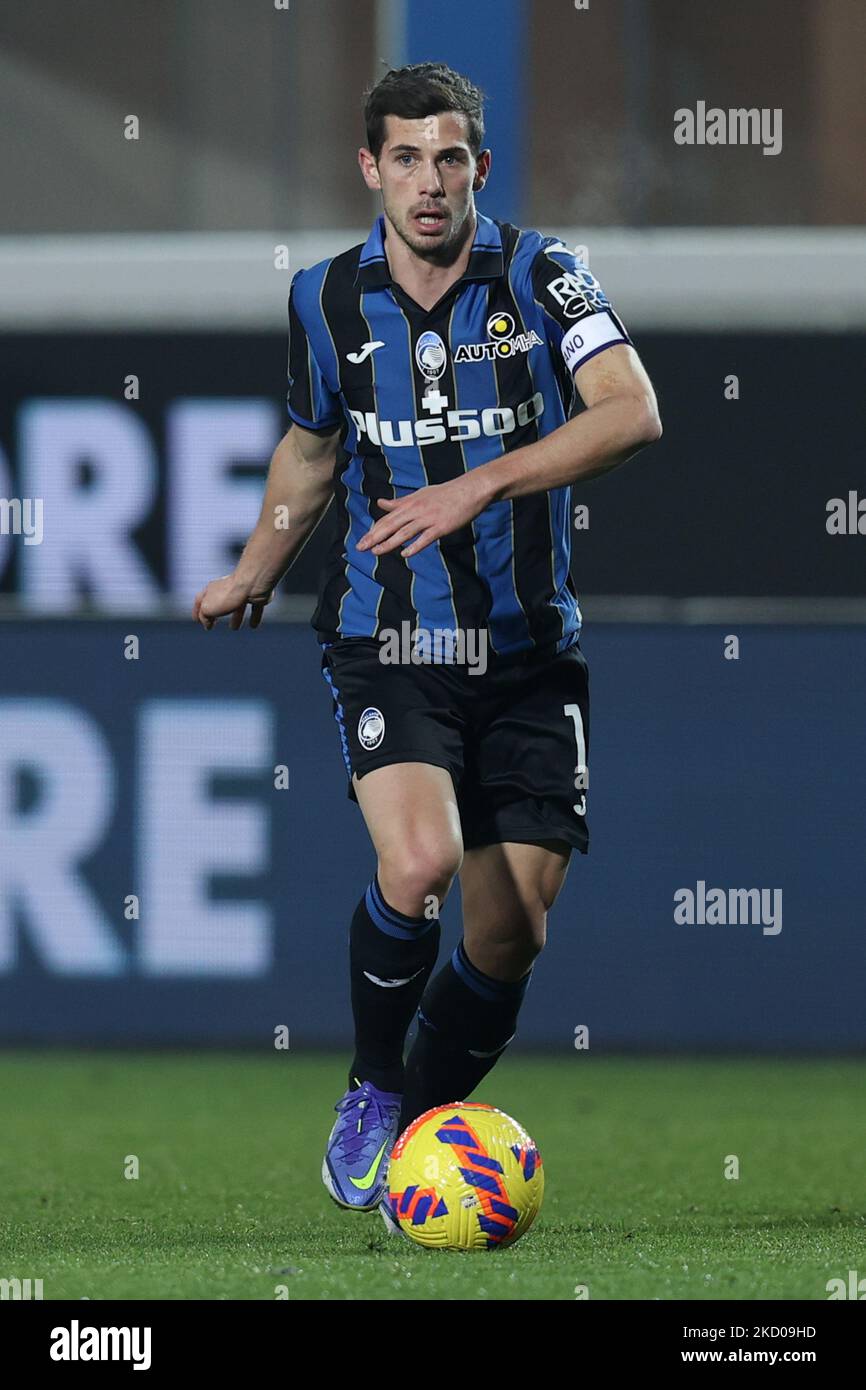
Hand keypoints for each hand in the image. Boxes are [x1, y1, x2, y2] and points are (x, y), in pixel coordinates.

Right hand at [192, 574, 273, 630]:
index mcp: (211, 590)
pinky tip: (253, 626)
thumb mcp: (207, 609)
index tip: (196, 620)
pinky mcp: (256, 597)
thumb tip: (207, 624)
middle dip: (216, 613)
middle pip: (219, 602)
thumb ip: (204, 617)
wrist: (252, 585)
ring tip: (234, 628)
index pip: (200, 601)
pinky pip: (255, 608)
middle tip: (213, 623)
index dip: (197, 611)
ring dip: (236, 617)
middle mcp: (226, 590)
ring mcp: (242, 593)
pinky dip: (254, 617)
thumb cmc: (228, 595)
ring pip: (238, 606)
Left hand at [356, 474, 489, 557]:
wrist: (470, 490)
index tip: (362, 540)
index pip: (388, 518)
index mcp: (410, 503)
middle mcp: (416, 510)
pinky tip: (405, 554)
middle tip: (360, 547)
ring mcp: (428, 519)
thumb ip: (399, 502)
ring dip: (389, 543)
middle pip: (391, 525)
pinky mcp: (441, 527)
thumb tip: (380, 503)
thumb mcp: (419, 494)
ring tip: (376, 552)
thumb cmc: (445, 493)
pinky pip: (425, 538)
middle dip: (374, 537)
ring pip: (404, 532)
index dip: (374, 530)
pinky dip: (415, 546)